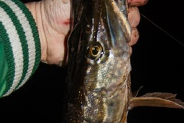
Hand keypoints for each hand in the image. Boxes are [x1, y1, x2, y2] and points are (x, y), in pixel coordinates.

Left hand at [25, 0, 147, 65]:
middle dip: (132, 19)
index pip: (127, 3)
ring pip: (128, 39)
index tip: (139, 0)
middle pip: (131, 20)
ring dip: (129, 37)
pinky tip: (119, 51)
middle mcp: (105, 22)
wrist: (43, 33)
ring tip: (122, 38)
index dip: (136, 0)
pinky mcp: (99, 55)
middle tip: (124, 21)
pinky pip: (118, 56)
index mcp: (102, 6)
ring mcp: (103, 39)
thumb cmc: (57, 9)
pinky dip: (122, 54)